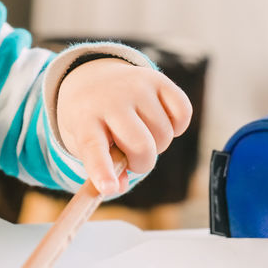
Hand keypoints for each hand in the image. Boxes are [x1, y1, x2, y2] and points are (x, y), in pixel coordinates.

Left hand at [57, 57, 192, 195]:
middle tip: (133, 158)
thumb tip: (119, 186)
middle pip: (141, 146)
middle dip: (142, 164)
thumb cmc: (91, 120)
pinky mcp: (158, 79)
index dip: (102, 170)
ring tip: (142, 134)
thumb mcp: (84, 144)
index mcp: (84, 119)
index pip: (93, 147)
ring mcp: (135, 87)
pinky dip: (177, 126)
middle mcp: (110, 99)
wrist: (93, 79)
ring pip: (164, 134)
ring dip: (158, 144)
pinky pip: (183, 113)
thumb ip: (102, 168)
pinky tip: (160, 121)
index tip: (108, 188)